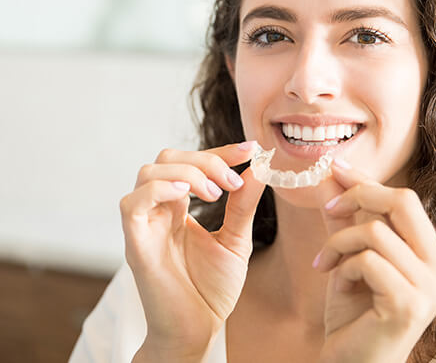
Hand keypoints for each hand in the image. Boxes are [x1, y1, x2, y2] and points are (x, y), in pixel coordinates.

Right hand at [119, 141, 264, 360]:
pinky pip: (133, 203)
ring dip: (187, 173)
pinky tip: (187, 196)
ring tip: (215, 194)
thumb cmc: (211, 288)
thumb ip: (243, 205)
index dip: (219, 151)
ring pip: (148, 172)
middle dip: (205, 159)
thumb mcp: (236, 240)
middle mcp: (158, 211)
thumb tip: (258, 168)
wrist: (199, 330)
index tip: (250, 150)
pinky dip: (159, 189)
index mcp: (179, 208)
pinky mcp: (136, 244)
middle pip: (167, 158)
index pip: (191, 162)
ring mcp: (145, 225)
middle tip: (232, 181)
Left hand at [314, 161, 435, 362]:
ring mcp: (431, 286)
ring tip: (326, 263)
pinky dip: (343, 267)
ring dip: (339, 243)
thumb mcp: (350, 256)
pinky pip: (367, 260)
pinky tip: (338, 285)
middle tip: (329, 208)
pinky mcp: (410, 303)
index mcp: (434, 253)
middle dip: (359, 195)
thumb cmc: (354, 313)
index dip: (367, 181)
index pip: (404, 200)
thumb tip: (330, 176)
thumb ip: (345, 219)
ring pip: (376, 231)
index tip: (336, 168)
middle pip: (403, 201)